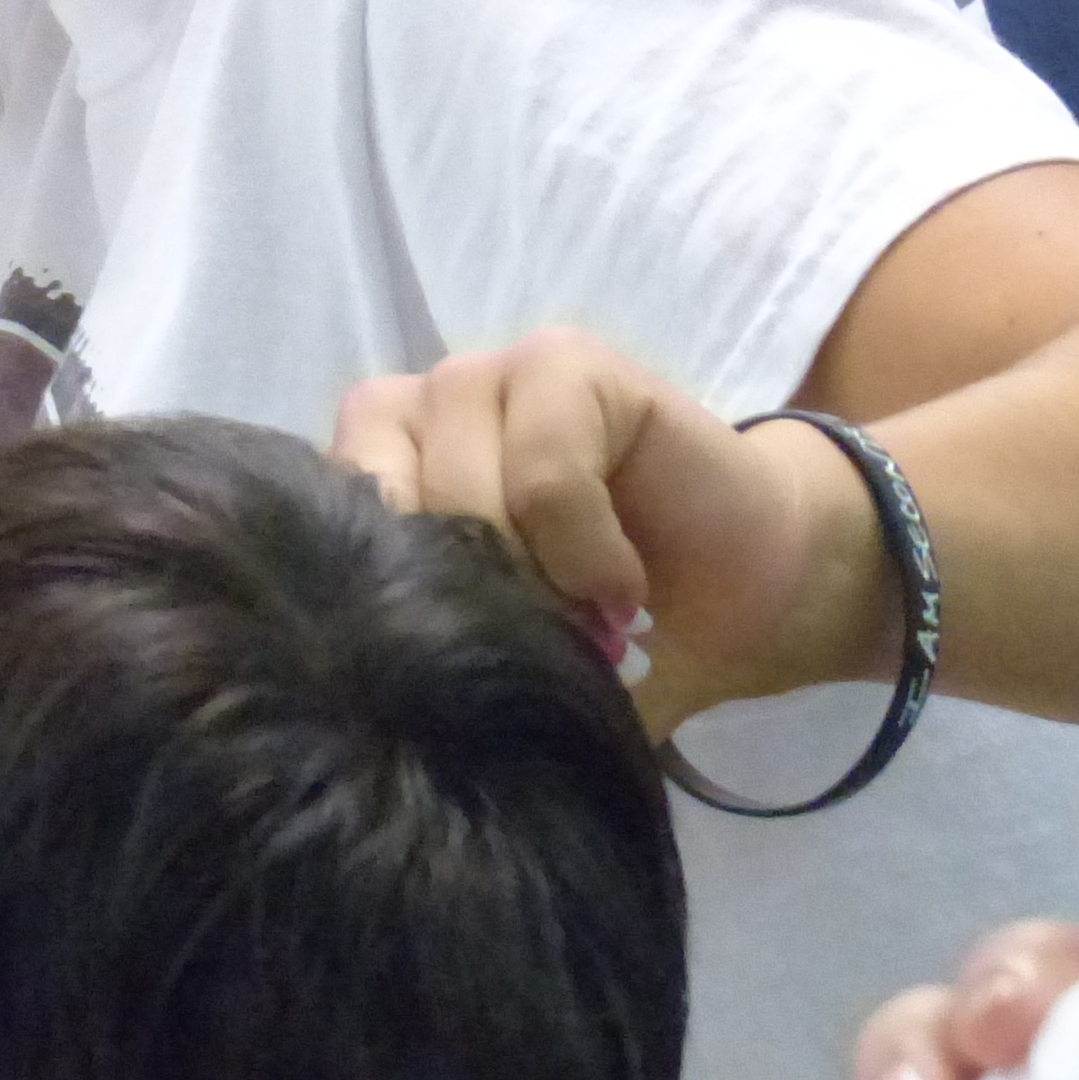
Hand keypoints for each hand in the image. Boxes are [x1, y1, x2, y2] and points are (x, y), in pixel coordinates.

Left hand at [330, 330, 884, 737]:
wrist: (759, 583)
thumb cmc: (620, 629)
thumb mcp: (512, 656)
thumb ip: (434, 654)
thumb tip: (360, 717)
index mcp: (381, 469)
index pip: (319, 526)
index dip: (387, 607)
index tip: (461, 670)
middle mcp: (418, 411)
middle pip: (387, 508)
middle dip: (464, 598)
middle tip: (541, 651)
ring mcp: (486, 376)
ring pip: (458, 482)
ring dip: (527, 575)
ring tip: (589, 628)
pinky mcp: (565, 362)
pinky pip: (545, 467)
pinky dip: (582, 547)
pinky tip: (622, 592)